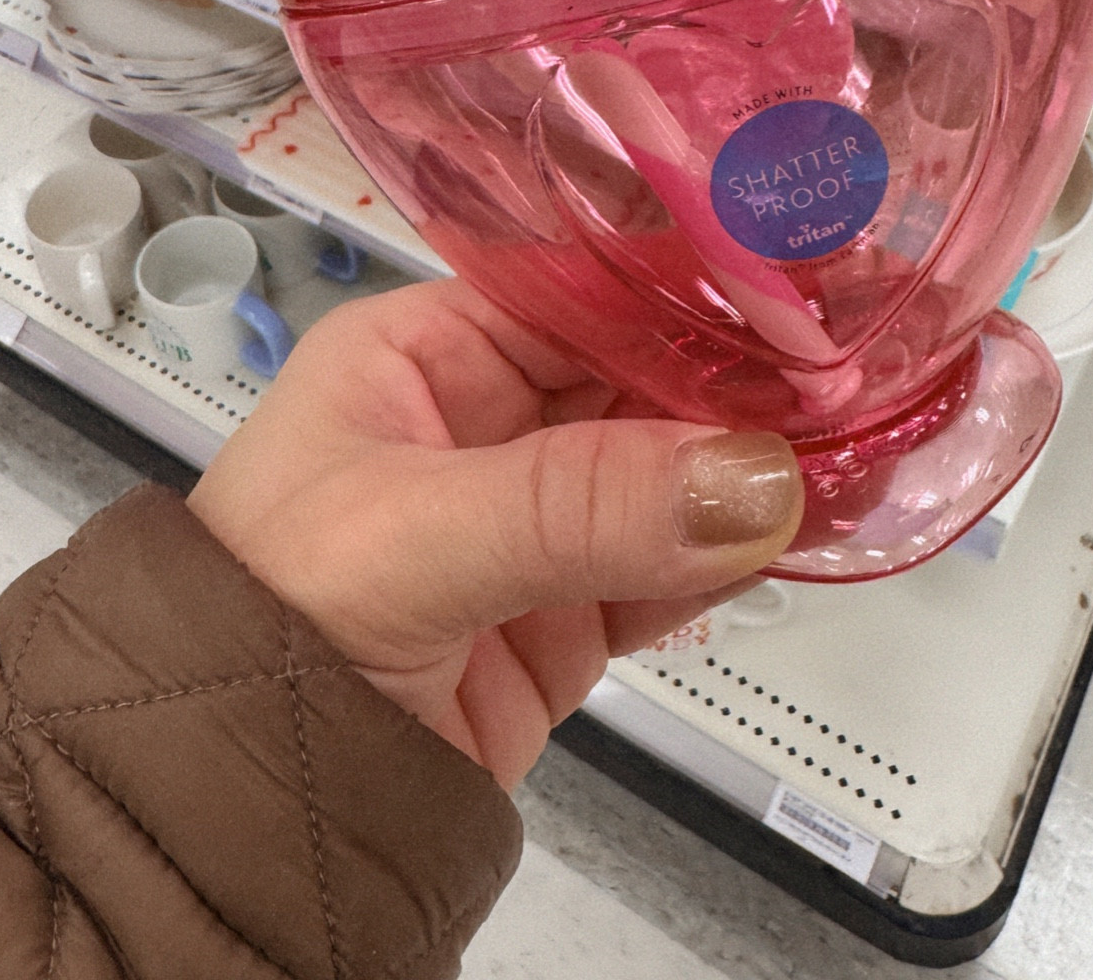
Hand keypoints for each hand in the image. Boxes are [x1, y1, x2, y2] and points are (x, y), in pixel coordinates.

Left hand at [187, 278, 802, 789]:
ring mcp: (535, 520)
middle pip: (643, 370)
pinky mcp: (569, 615)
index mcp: (427, 351)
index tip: (796, 275)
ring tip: (865, 433)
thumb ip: (577, 503)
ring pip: (675, 468)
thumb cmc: (256, 626)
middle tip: (858, 359)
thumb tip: (752, 477)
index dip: (684, 279)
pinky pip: (677, 564)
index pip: (580, 284)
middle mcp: (486, 419)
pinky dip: (743, 550)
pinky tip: (812, 524)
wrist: (227, 816)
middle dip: (744, 369)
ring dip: (761, 458)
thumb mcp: (407, 537)